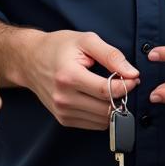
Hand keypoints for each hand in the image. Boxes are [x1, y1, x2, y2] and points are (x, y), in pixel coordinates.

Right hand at [20, 30, 139, 130]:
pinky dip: (103, 114)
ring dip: (114, 107)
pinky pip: (93, 124)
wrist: (30, 60)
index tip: (134, 77)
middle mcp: (64, 98)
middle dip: (122, 97)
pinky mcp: (63, 119)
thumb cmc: (58, 46)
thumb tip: (132, 73)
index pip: (106, 90)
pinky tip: (101, 98)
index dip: (126, 85)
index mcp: (69, 76)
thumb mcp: (86, 41)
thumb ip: (111, 55)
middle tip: (127, 83)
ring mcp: (62, 111)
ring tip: (113, 90)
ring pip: (102, 120)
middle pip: (106, 108)